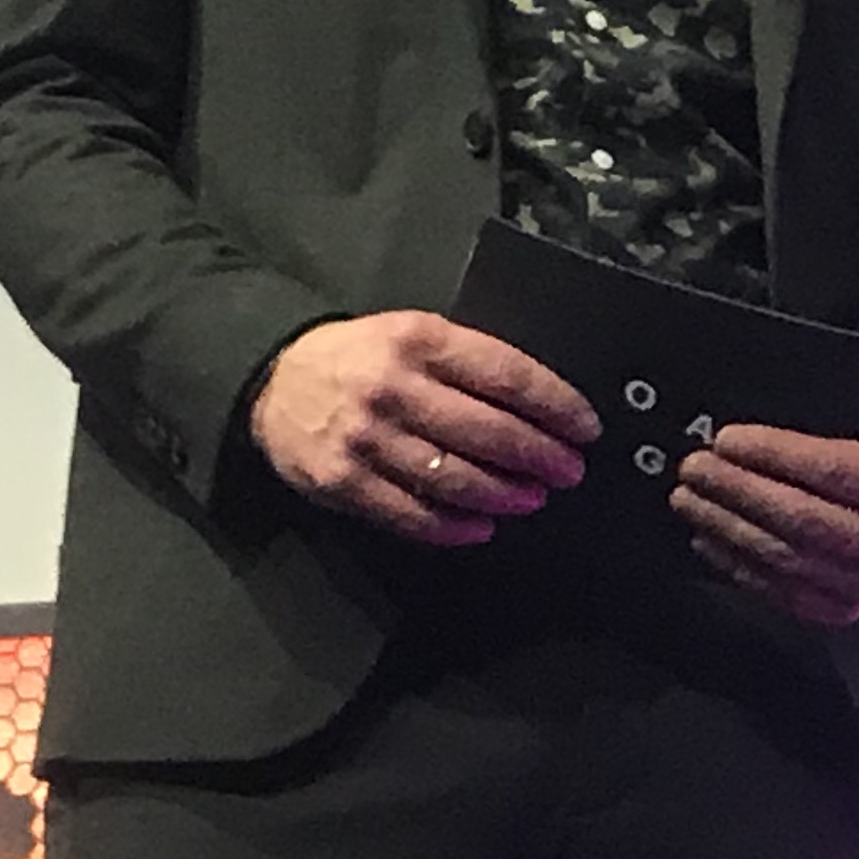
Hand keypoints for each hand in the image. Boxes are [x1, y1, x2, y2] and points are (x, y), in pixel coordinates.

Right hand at [249, 313, 595, 545]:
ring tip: (533, 498)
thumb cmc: (363, 356)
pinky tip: (481, 526)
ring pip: (451, 476)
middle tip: (570, 471)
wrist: (273, 376)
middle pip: (486, 430)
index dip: (556, 406)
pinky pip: (408, 512)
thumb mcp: (415, 332)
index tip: (586, 429)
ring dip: (503, 493)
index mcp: (421, 340)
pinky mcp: (342, 482)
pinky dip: (451, 525)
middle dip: (540, 455)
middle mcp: (394, 388)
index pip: (507, 375)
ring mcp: (366, 438)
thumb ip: (470, 362)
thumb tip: (542, 405)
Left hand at [675, 421, 858, 626]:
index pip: (831, 468)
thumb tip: (746, 436)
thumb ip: (817, 432)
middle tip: (695, 467)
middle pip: (799, 516)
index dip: (772, 453)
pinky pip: (773, 587)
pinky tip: (706, 535)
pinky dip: (733, 560)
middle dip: (737, 489)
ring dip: (724, 524)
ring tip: (689, 498)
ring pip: (780, 554)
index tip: (726, 439)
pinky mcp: (835, 611)